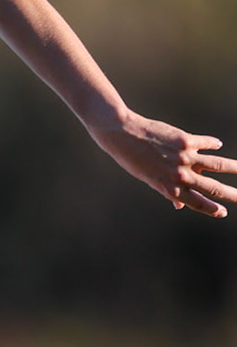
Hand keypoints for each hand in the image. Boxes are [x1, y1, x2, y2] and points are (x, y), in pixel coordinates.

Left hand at [89, 112, 236, 216]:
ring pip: (218, 164)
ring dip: (234, 167)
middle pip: (213, 188)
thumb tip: (178, 206)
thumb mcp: (148, 179)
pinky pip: (206, 143)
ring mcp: (184, 158)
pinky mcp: (185, 140)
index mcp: (169, 187)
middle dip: (232, 194)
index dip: (212, 209)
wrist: (121, 134)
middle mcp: (179, 175)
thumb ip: (167, 190)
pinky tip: (216, 144)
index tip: (223, 213)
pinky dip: (212, 143)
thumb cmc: (133, 158)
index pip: (197, 203)